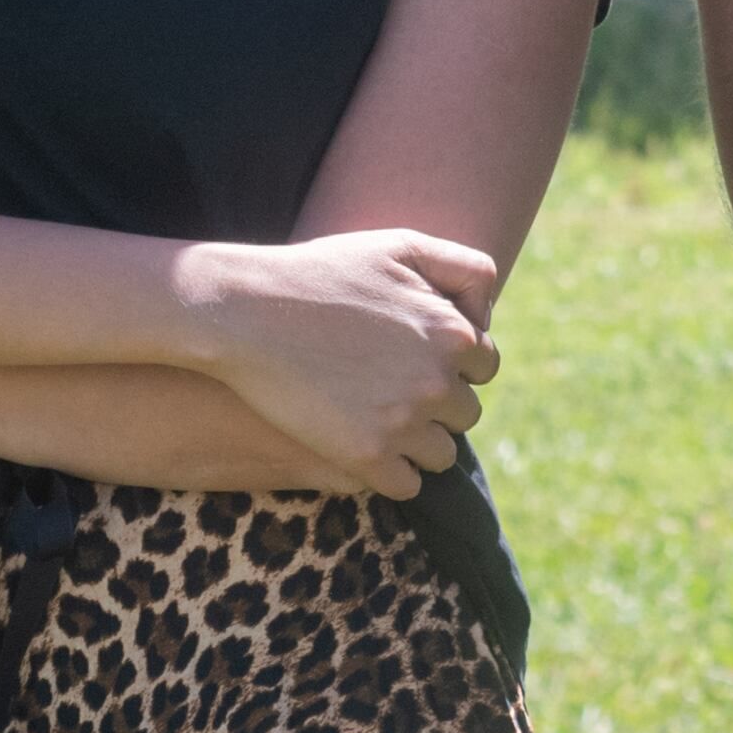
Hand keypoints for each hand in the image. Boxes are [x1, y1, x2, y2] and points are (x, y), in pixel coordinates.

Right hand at [187, 229, 502, 498]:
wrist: (246, 310)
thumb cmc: (322, 272)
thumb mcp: (402, 245)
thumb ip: (464, 270)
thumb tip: (487, 317)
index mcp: (453, 334)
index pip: (483, 367)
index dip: (453, 364)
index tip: (416, 361)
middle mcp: (436, 382)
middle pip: (464, 413)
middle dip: (438, 406)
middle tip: (393, 393)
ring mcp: (402, 423)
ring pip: (442, 455)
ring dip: (420, 444)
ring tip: (382, 425)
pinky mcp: (365, 457)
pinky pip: (406, 486)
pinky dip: (393, 475)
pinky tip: (366, 453)